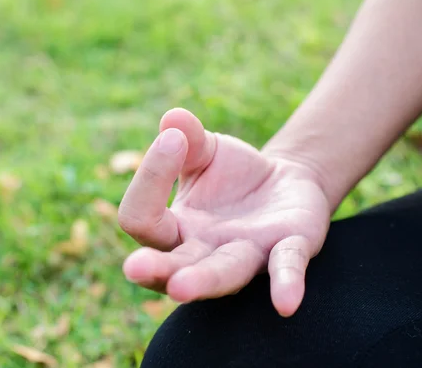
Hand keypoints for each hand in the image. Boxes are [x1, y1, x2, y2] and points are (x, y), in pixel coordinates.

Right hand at [118, 108, 330, 316]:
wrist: (284, 182)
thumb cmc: (233, 174)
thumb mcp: (207, 150)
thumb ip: (188, 137)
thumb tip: (172, 119)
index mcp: (175, 229)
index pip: (143, 218)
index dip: (150, 178)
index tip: (173, 139)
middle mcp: (204, 252)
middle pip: (172, 267)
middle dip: (154, 267)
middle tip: (134, 268)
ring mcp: (246, 255)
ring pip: (222, 273)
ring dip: (203, 280)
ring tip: (181, 287)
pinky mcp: (287, 248)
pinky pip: (285, 267)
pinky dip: (285, 283)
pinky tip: (286, 303)